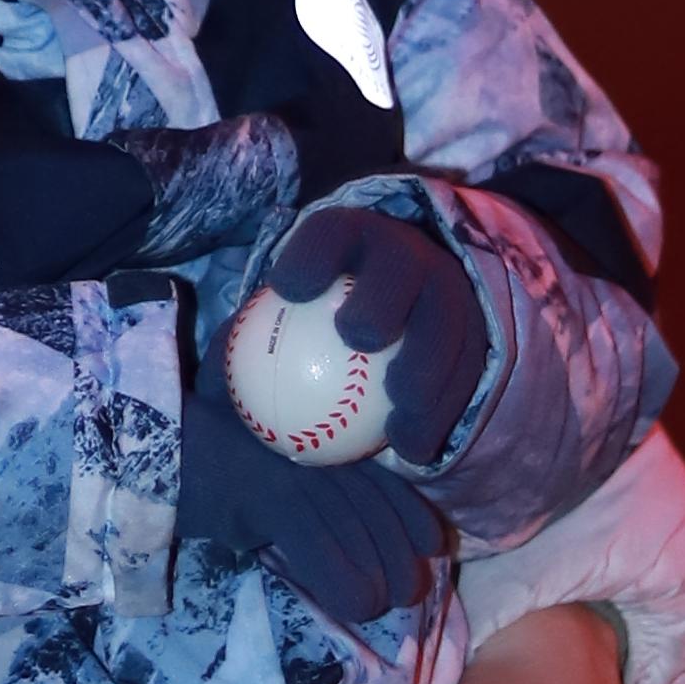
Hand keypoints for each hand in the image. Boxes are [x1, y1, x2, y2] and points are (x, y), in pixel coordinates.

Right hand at [173, 372, 448, 631]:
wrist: (150, 443)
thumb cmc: (200, 457)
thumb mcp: (262, 470)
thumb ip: (296, 488)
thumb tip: (326, 537)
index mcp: (324, 443)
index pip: (387, 482)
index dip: (415, 518)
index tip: (430, 548)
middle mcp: (320, 453)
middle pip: (381, 516)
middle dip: (399, 562)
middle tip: (401, 594)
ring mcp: (297, 473)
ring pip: (360, 539)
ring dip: (375, 584)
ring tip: (373, 605)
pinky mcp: (271, 497)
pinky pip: (323, 550)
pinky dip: (344, 585)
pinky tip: (353, 607)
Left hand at [253, 203, 489, 466]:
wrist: (390, 331)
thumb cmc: (307, 335)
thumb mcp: (275, 331)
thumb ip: (246, 346)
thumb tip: (208, 380)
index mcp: (349, 239)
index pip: (329, 233)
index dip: (311, 251)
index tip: (287, 289)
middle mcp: (403, 254)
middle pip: (400, 265)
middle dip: (382, 294)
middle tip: (358, 337)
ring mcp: (447, 290)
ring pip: (446, 321)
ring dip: (425, 368)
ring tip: (399, 416)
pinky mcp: (477, 332)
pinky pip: (467, 370)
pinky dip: (442, 410)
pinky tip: (413, 450)